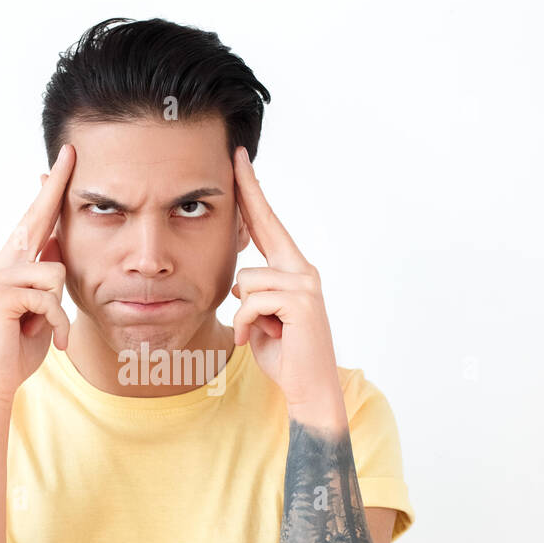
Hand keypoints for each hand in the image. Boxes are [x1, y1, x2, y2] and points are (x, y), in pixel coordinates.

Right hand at [0, 144, 74, 407]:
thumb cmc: (17, 347)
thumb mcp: (42, 308)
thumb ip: (47, 277)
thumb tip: (59, 243)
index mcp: (12, 264)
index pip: (35, 221)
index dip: (51, 191)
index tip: (64, 160)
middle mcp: (1, 263)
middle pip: (35, 219)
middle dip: (55, 187)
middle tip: (71, 152)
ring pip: (55, 272)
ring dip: (60, 309)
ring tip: (47, 329)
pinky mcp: (2, 295)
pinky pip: (50, 299)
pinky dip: (58, 325)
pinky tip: (50, 341)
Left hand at [230, 146, 345, 428]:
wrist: (309, 389)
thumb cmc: (283, 355)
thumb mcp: (259, 318)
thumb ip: (252, 293)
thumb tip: (241, 276)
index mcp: (293, 271)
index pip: (268, 224)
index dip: (253, 192)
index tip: (239, 160)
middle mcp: (303, 270)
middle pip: (264, 225)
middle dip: (249, 191)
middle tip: (234, 153)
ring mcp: (305, 284)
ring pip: (247, 278)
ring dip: (243, 312)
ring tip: (260, 331)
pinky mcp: (301, 302)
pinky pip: (251, 301)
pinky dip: (246, 324)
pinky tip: (258, 339)